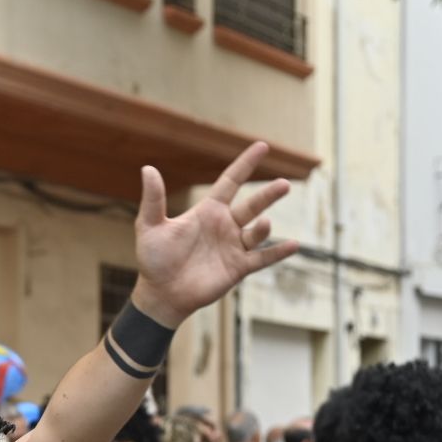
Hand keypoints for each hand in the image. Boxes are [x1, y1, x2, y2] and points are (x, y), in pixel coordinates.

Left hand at [130, 143, 297, 324]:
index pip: (231, 181)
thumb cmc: (154, 260)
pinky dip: (277, 253)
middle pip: (252, 205)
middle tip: (284, 185)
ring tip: (265, 223)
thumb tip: (148, 168)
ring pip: (257, 232)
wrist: (161, 294)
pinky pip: (262, 258)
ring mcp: (233, 247)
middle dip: (268, 195)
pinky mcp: (238, 268)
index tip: (262, 146)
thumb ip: (153, 200)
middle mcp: (225, 226)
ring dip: (264, 228)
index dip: (245, 164)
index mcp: (208, 211)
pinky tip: (293, 245)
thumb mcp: (150, 226)